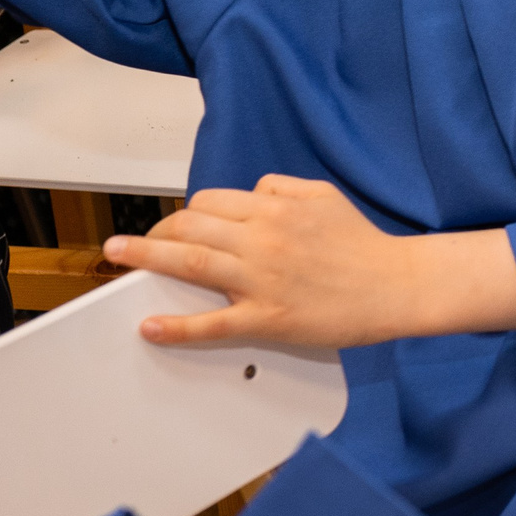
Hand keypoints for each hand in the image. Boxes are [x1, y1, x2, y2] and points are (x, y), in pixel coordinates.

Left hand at [104, 174, 515, 348]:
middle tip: (136, 244)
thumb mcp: (325, 196)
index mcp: (276, 209)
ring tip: (118, 255)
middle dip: (157, 232)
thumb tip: (252, 191)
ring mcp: (261, 280)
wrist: (396, 285)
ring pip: (190, 263)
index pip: (211, 202)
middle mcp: (263, 239)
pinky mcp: (267, 319)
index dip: (185, 212)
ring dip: (146, 257)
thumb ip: (283, 187)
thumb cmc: (363, 245)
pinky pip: (212, 323)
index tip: (174, 225)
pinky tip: (151, 327)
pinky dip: (177, 327)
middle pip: (192, 226)